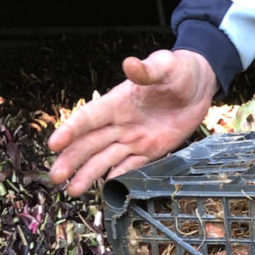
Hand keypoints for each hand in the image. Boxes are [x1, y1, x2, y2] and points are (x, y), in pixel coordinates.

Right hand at [48, 49, 218, 196]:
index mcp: (118, 102)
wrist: (200, 84)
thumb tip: (130, 63)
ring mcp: (135, 138)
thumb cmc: (179, 70)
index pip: (88, 118)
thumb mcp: (165, 66)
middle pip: (89, 143)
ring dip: (88, 174)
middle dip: (72, 160)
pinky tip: (106, 188)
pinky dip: (119, 176)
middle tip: (55, 178)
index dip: (70, 130)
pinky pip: (132, 165)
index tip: (54, 144)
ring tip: (72, 191)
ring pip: (106, 159)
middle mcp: (121, 123)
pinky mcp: (152, 149)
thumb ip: (147, 70)